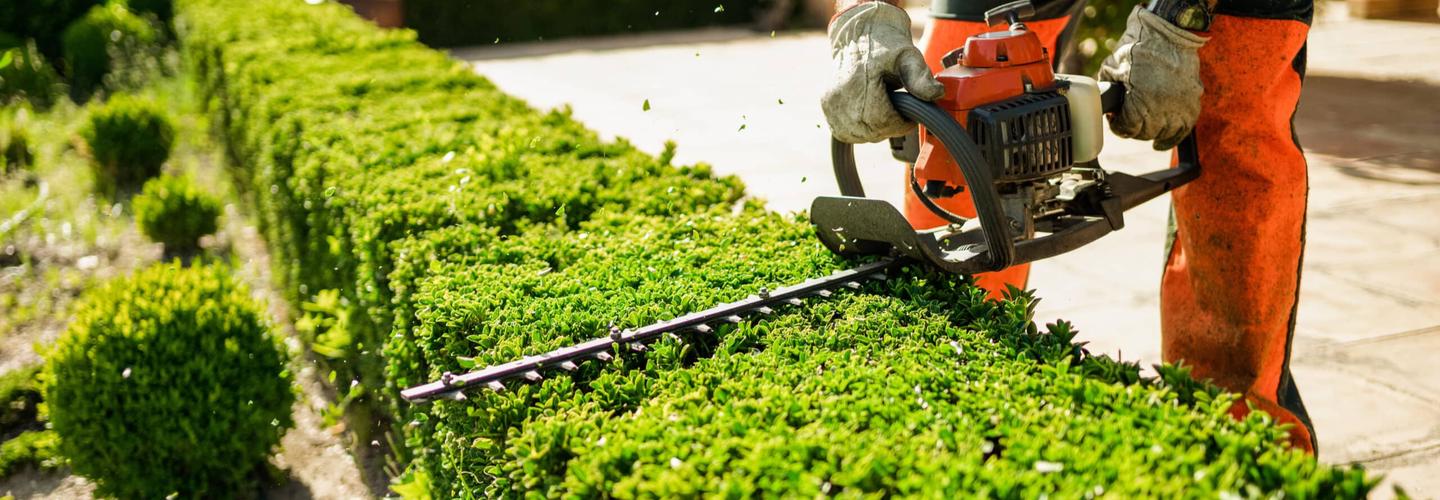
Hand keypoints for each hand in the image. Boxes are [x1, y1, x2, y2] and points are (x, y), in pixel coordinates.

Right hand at [822, 2, 944, 143]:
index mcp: (858, 82)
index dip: (900, 124)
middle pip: (870, 131)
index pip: (881, 121)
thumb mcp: (908, 56)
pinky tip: (870, 116)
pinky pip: (845, 132)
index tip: (910, 116)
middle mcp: (840, 95)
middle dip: (890, 127)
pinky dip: (861, 130)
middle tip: (899, 112)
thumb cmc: (886, 46)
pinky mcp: (826, 107)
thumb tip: (936, 94)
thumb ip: (920, 76)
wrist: (859, 35)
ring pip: (858, 135)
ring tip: (885, 110)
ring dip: (875, 130)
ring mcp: (830, 103)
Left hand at [1098, 6, 1208, 150]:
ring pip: (1163, 133)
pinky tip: (1160, 144)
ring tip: (1143, 123)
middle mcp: (1162, 110)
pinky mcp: (1192, 103)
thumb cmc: (1138, 48)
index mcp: (1140, 103)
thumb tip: (1103, 105)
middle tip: (1128, 118)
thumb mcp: (1111, 69)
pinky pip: (1183, 130)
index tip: (1115, 120)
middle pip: (1144, 133)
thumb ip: (1106, 90)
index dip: (1117, 126)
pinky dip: (1171, 138)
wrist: (1168, 34)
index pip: (1127, 129)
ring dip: (1151, 131)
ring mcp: (1180, 107)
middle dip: (1133, 128)